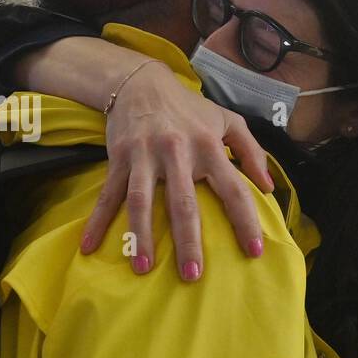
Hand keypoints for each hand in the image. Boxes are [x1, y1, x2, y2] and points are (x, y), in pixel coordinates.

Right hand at [80, 61, 274, 278]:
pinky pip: (108, 194)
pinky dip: (97, 221)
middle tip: (192, 275)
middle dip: (188, 241)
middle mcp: (177, 153)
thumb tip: (268, 187)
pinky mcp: (119, 159)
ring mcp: (145, 157)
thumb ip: (252, 152)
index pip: (233, 189)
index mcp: (209, 147)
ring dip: (142, 236)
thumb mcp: (228, 121)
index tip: (254, 251)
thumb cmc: (190, 109)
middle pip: (183, 203)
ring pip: (142, 201)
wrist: (141, 82)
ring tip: (143, 267)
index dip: (246, 221)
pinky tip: (89, 246)